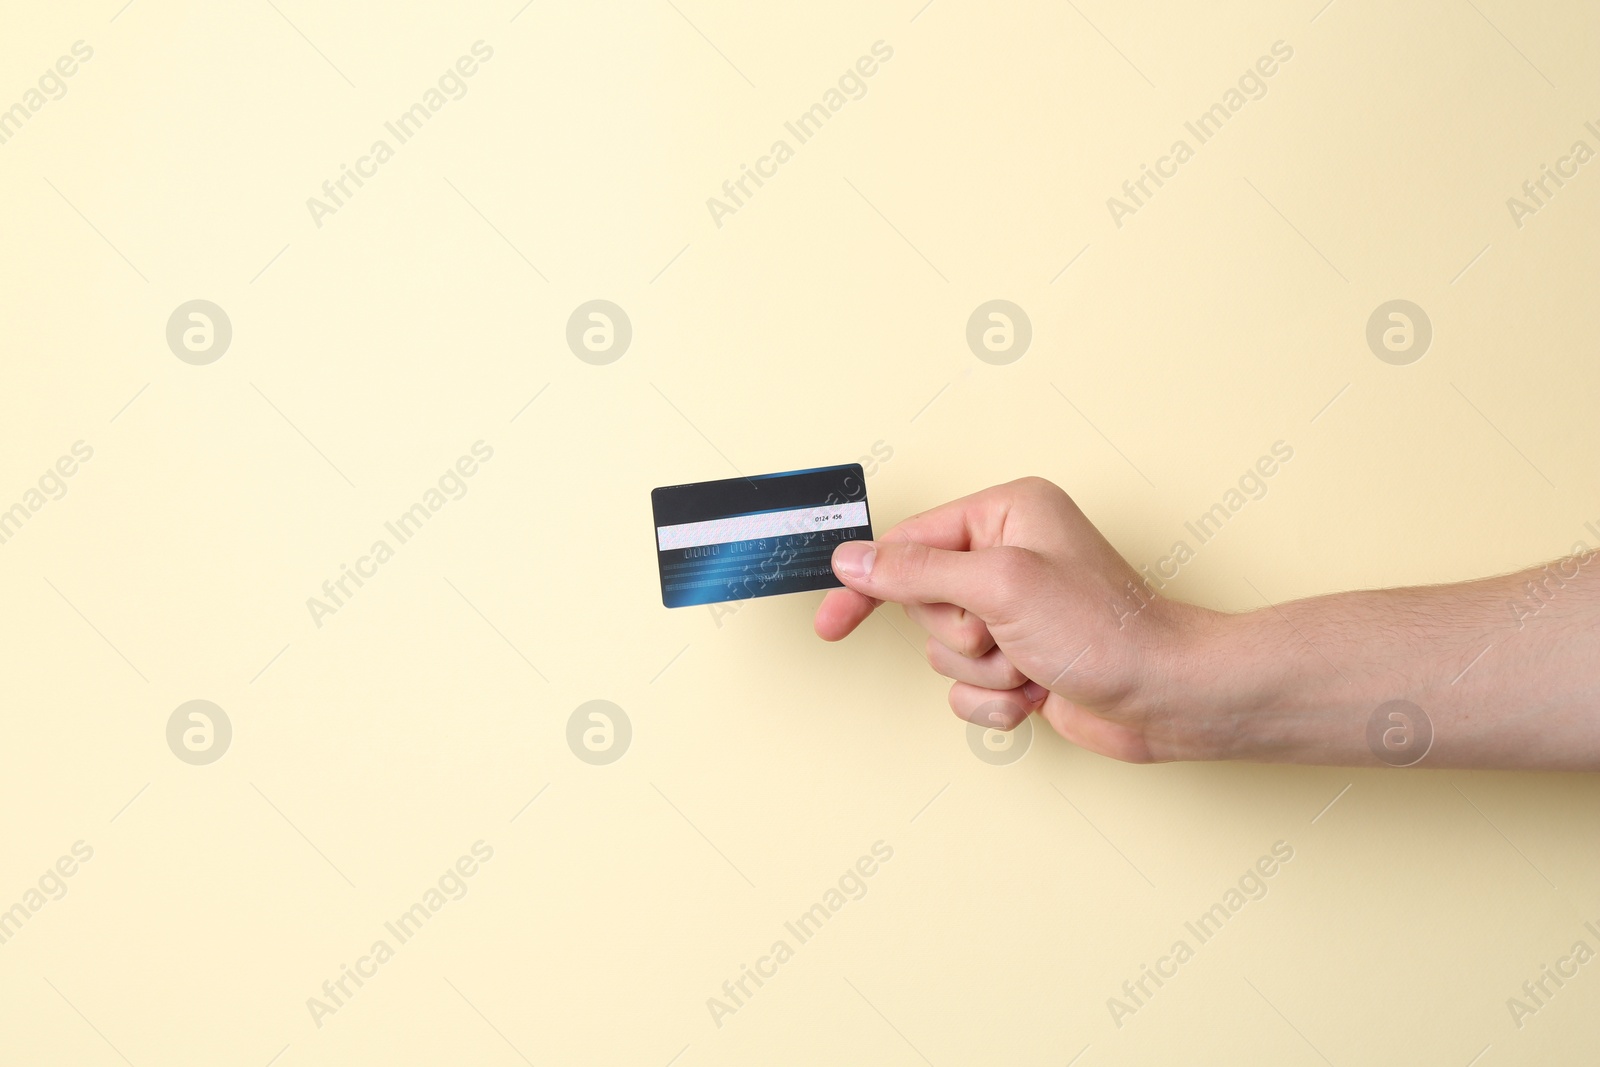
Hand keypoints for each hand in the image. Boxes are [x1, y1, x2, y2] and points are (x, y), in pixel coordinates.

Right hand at [815, 477, 1221, 762]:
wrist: (1166, 698)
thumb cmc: (1104, 631)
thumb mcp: (998, 585)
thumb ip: (915, 570)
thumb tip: (854, 561)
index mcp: (1006, 514)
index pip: (908, 542)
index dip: (867, 583)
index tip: (831, 622)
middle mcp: (1008, 556)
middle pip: (922, 602)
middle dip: (958, 634)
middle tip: (1003, 635)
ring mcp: (1014, 612)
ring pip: (942, 651)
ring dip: (982, 672)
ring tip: (1032, 664)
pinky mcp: (1021, 660)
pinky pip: (966, 689)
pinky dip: (996, 701)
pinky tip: (1037, 693)